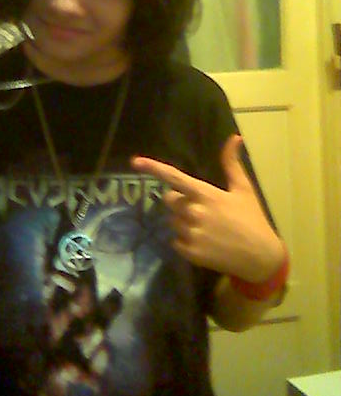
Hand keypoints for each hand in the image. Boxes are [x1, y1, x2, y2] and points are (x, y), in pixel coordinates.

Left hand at [131, 134, 283, 282]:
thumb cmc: (252, 219)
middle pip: (169, 201)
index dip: (153, 168)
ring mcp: (191, 233)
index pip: (174, 177)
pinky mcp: (190, 253)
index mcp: (205, 194)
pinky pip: (175, 242)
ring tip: (205, 227)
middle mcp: (194, 212)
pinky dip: (184, 241)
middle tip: (199, 209)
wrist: (260, 257)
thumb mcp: (243, 189)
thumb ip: (232, 163)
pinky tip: (204, 242)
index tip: (135, 162)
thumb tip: (234, 138)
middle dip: (179, 202)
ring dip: (182, 222)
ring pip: (172, 222)